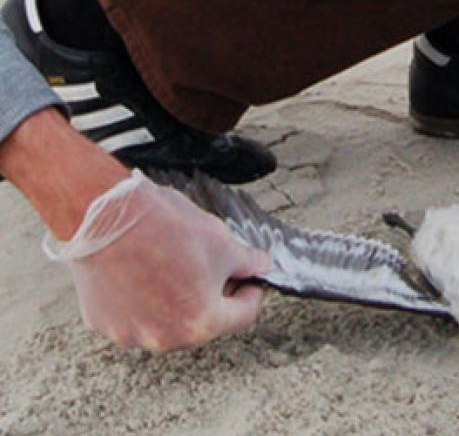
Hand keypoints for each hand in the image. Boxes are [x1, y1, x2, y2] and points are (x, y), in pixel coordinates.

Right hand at [0, 108, 268, 349]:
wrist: (105, 215)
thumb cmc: (165, 229)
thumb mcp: (223, 242)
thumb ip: (248, 262)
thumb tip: (261, 266)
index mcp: (203, 323)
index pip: (243, 315)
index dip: (252, 291)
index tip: (250, 279)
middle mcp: (166, 338)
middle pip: (204, 321)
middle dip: (213, 295)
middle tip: (213, 268)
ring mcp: (130, 333)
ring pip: (166, 321)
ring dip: (176, 300)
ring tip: (173, 265)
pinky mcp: (102, 322)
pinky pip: (132, 316)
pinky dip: (142, 300)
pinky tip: (142, 271)